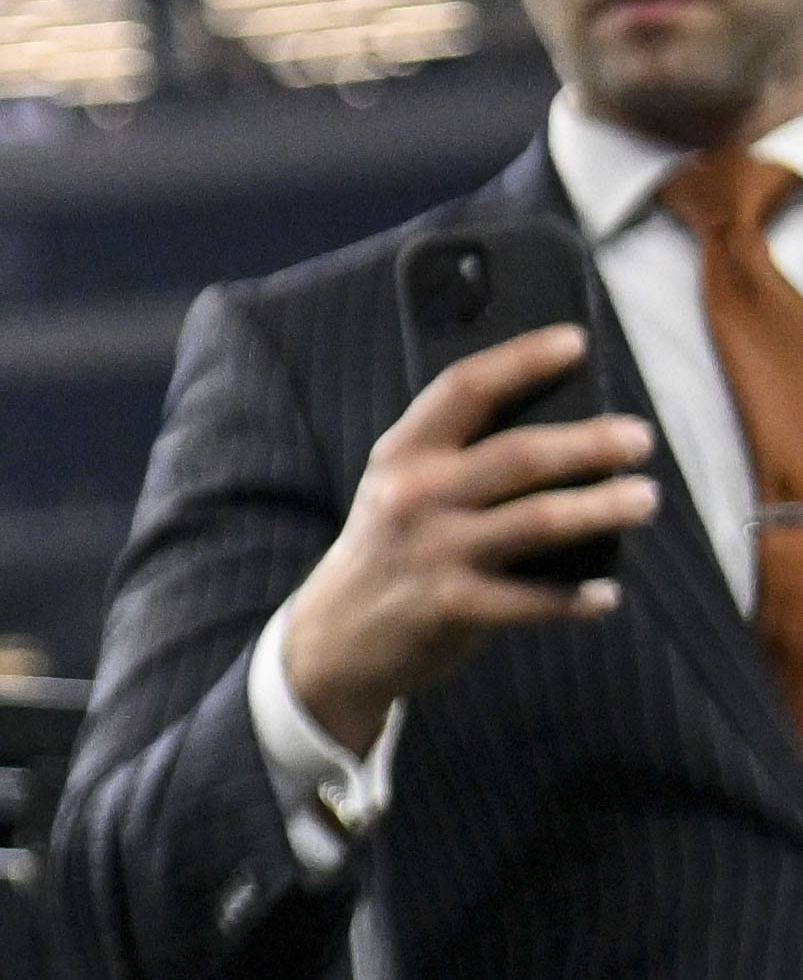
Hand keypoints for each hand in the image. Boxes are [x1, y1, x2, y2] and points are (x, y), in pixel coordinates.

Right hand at [275, 329, 656, 748]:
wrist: (334, 637)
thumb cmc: (392, 548)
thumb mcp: (402, 488)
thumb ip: (459, 458)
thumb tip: (568, 430)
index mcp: (403, 453)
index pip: (464, 390)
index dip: (522, 360)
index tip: (577, 342)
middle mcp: (414, 495)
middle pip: (518, 456)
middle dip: (588, 444)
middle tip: (640, 439)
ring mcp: (432, 551)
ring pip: (536, 521)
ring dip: (600, 508)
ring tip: (645, 498)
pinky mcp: (450, 606)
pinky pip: (530, 599)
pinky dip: (575, 597)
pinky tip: (608, 593)